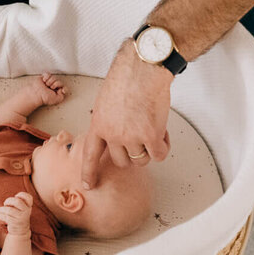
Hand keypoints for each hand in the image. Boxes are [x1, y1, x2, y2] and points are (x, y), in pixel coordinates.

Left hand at [0, 192, 33, 236]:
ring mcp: (21, 218)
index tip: (16, 196)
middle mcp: (26, 211)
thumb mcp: (21, 208)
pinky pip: (6, 217)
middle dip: (8, 200)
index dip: (21, 195)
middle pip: (17, 201)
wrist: (20, 231)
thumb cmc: (18, 215)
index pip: (28, 197)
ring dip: (1, 209)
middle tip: (5, 203)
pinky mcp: (15, 223)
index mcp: (28, 206)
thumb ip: (18, 202)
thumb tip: (7, 201)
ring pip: (10, 210)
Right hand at [29, 72, 67, 106]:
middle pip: (60, 81)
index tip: (62, 90)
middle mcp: (54, 86)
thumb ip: (62, 96)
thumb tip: (62, 89)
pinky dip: (46, 77)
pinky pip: (48, 74)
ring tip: (46, 85)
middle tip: (51, 87)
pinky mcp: (44, 78)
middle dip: (56, 84)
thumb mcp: (57, 100)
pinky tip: (44, 81)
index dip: (64, 88)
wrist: (37, 94)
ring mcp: (49, 82)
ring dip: (50, 81)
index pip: (64, 87)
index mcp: (57, 92)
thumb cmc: (45, 98)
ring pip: (54, 77)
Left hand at [81, 41, 172, 187]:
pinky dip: (163, 147)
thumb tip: (118, 136)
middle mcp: (112, 135)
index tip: (90, 185)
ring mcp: (131, 137)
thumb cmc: (128, 78)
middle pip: (122, 161)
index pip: (91, 155)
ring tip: (153, 129)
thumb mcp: (107, 101)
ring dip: (149, 149)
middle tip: (141, 137)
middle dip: (132, 153)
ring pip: (141, 160)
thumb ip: (110, 121)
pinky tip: (163, 133)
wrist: (144, 69)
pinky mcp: (150, 136)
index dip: (90, 172)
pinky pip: (159, 155)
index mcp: (98, 125)